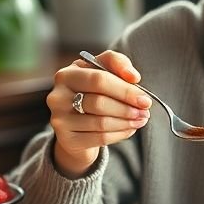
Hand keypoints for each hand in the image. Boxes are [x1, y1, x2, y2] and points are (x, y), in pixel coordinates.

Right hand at [48, 51, 151, 177]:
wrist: (75, 123)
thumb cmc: (93, 92)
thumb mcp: (102, 71)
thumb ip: (117, 64)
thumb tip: (133, 76)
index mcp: (67, 74)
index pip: (99, 79)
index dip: (125, 90)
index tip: (145, 98)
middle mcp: (58, 96)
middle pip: (99, 102)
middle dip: (127, 107)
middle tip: (145, 111)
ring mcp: (60, 119)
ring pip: (101, 122)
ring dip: (126, 122)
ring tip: (141, 119)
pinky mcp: (67, 139)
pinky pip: (99, 138)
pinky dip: (119, 134)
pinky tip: (130, 129)